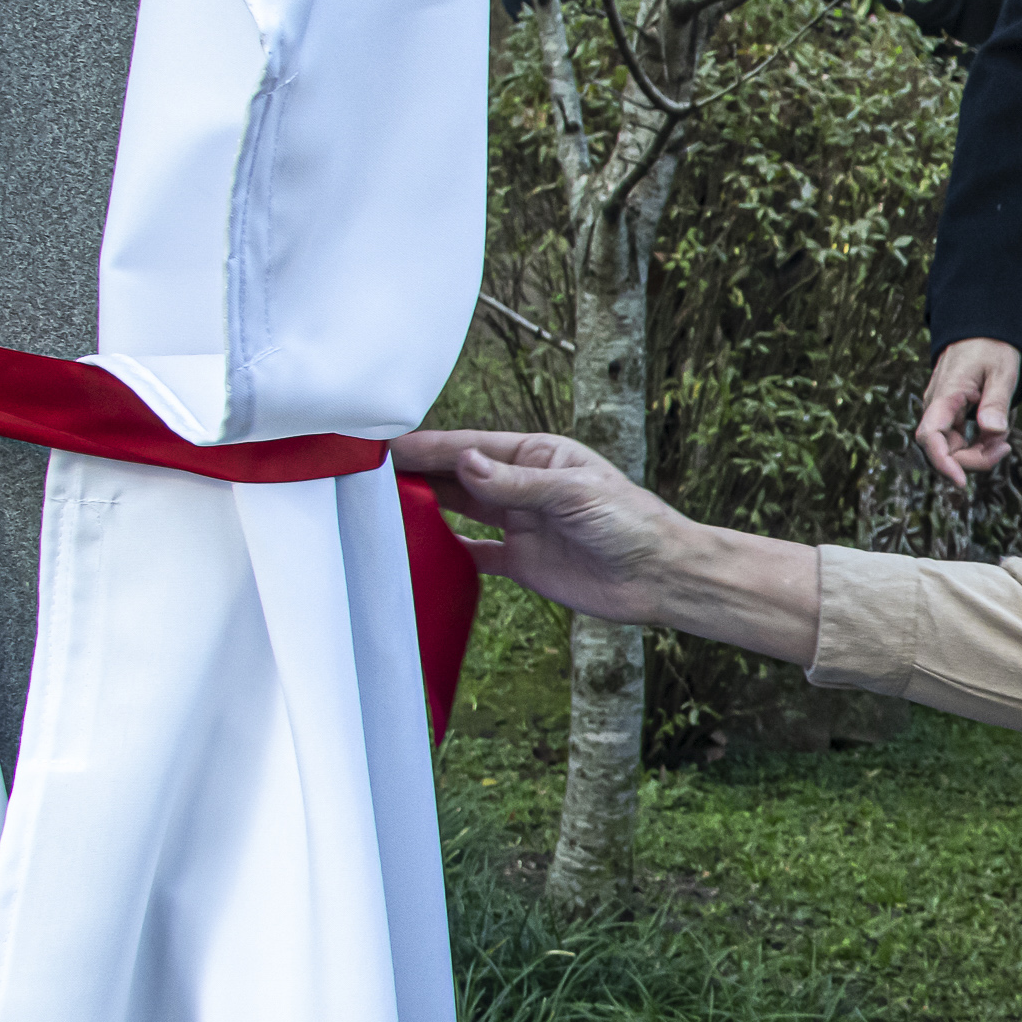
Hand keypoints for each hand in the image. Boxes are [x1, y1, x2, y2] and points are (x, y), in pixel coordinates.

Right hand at [395, 432, 823, 661]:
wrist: (662, 576)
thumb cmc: (632, 523)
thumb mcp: (574, 495)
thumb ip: (516, 482)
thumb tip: (464, 461)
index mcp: (538, 455)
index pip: (469, 447)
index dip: (425, 446)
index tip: (379, 445)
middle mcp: (524, 484)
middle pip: (456, 475)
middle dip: (413, 474)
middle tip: (360, 475)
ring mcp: (520, 522)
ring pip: (458, 509)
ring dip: (422, 507)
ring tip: (375, 507)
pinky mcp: (522, 561)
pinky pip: (473, 551)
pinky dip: (445, 550)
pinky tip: (413, 548)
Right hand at [917, 338, 1021, 485]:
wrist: (981, 330)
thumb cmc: (991, 347)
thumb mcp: (1002, 371)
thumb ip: (997, 402)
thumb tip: (994, 431)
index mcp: (945, 395)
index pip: (930, 436)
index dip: (942, 462)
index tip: (960, 481)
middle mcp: (936, 407)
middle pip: (942, 450)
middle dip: (973, 460)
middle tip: (1004, 448)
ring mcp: (941, 413)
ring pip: (952, 449)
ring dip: (977, 453)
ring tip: (1003, 439)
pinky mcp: (950, 416)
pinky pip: (959, 441)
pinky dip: (978, 445)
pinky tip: (996, 436)